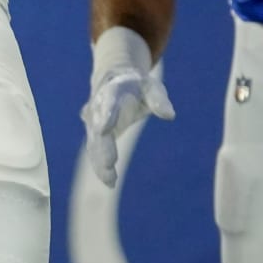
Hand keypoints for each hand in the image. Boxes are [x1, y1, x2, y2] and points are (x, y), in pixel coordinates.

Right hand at [81, 26, 174, 186]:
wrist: (113, 80)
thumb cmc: (137, 86)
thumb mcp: (150, 87)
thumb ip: (158, 99)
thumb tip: (169, 115)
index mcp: (113, 91)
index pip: (108, 103)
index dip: (106, 116)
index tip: (103, 130)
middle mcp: (98, 107)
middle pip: (98, 127)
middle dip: (103, 146)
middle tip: (110, 164)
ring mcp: (94, 120)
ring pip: (93, 142)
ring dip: (99, 160)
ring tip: (111, 181)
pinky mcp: (94, 133)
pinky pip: (94, 149)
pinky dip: (100, 165)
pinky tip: (110, 182)